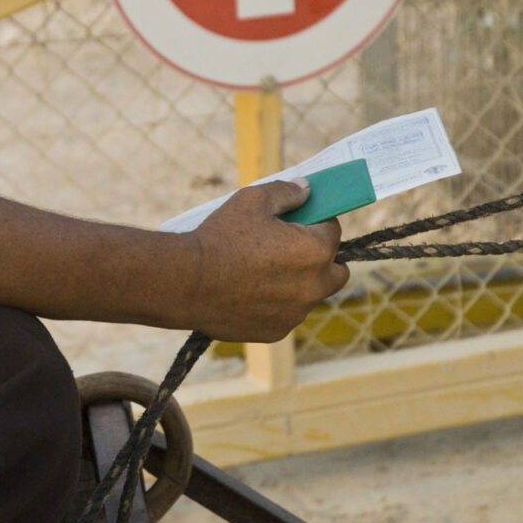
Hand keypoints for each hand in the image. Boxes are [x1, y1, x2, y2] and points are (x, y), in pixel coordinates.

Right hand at [182, 178, 348, 341]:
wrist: (187, 282)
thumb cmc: (220, 237)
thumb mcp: (252, 199)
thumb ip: (286, 192)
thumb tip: (306, 190)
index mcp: (315, 250)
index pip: (333, 230)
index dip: (316, 220)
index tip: (299, 219)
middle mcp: (314, 286)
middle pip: (336, 270)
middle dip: (321, 257)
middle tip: (292, 247)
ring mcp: (295, 313)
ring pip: (310, 294)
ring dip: (298, 282)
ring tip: (262, 269)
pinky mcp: (276, 331)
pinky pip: (286, 313)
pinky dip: (276, 303)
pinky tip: (249, 290)